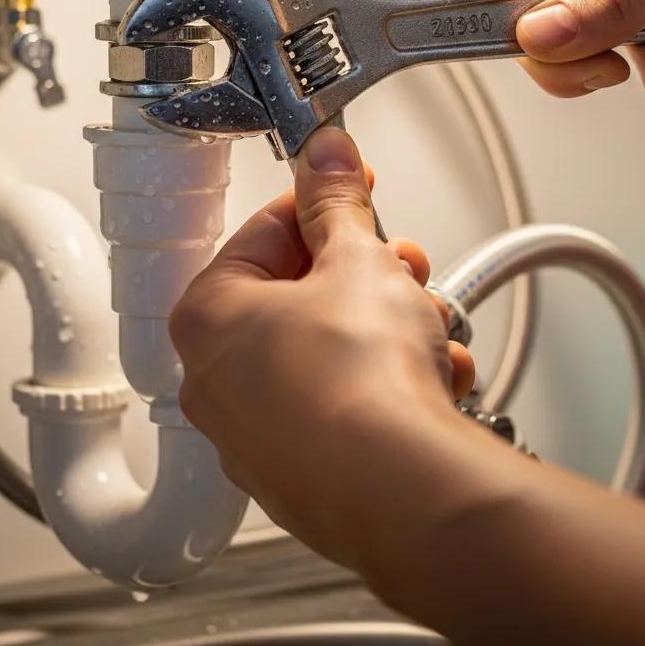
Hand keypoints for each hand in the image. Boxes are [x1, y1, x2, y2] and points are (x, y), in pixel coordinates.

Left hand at [170, 127, 474, 564]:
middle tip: (402, 263)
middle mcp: (220, 383)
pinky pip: (348, 408)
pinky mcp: (306, 477)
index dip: (319, 202)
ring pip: (330, 354)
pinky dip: (390, 386)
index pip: (264, 233)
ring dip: (388, 328)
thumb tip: (326, 157)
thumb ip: (338, 200)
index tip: (352, 186)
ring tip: (428, 324)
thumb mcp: (357, 258)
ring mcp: (260, 438)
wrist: (405, 489)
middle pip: (299, 297)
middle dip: (365, 273)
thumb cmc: (361, 380)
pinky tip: (434, 377)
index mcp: (210, 318)